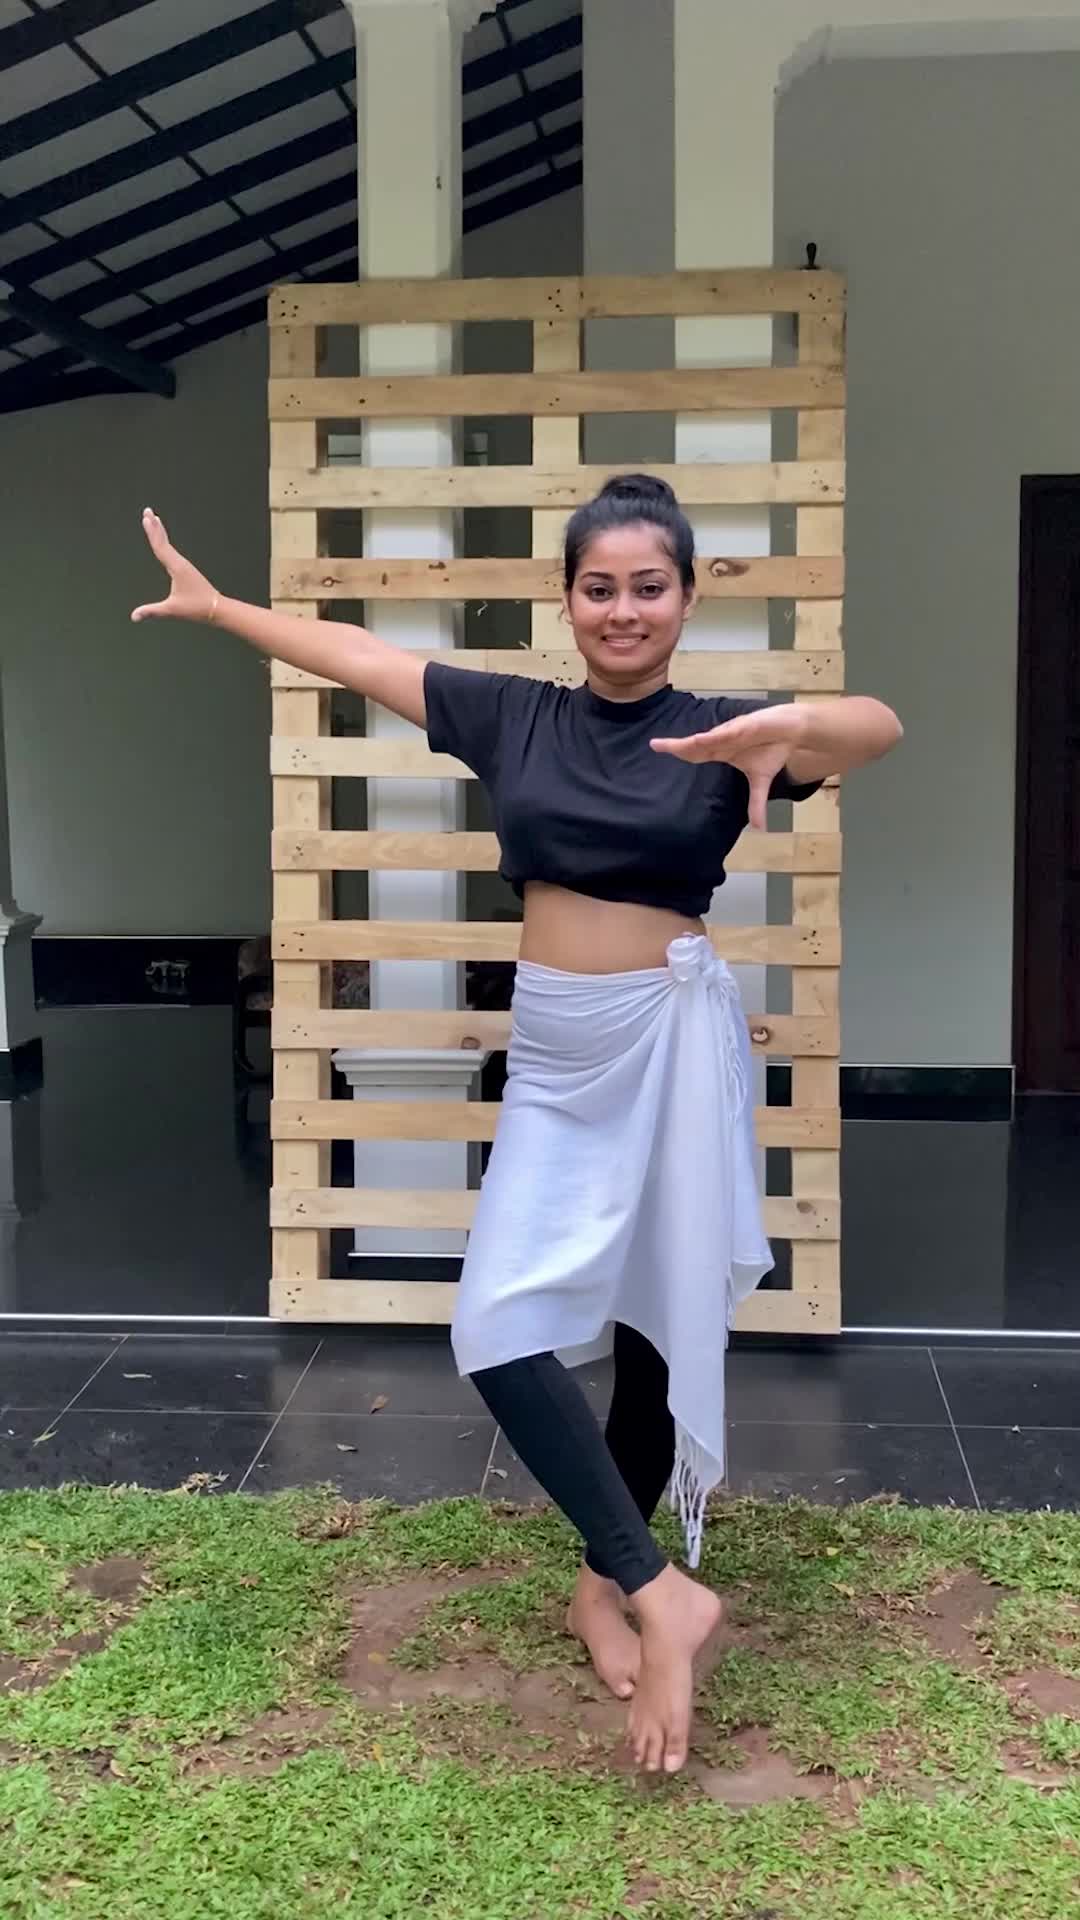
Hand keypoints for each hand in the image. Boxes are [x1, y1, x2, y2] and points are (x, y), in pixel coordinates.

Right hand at [131, 508, 218, 624]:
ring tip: (154, 519)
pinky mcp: (186, 569)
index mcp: (176, 567)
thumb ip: (152, 611)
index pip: (160, 546)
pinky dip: (166, 542)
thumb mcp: (172, 610)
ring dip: (160, 531)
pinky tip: (164, 542)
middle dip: (154, 525)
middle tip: (147, 510)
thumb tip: (133, 616)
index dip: (152, 532)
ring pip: (168, 544)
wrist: (216, 608)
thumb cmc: (196, 608)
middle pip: (164, 540)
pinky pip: (172, 551)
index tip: (146, 518)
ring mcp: (184, 565)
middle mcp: (180, 562)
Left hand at [650, 706, 808, 829]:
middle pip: (694, 745)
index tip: (658, 749)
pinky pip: (727, 732)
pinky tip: (702, 739)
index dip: (677, 751)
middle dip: (675, 746)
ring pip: (707, 738)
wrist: (792, 732)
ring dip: (690, 743)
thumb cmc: (773, 750)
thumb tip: (758, 828)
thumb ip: (756, 803)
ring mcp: (732, 732)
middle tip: (655, 746)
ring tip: (670, 745)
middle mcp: (722, 740)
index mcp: (722, 750)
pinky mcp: (745, 725)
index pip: (695, 753)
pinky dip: (715, 736)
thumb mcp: (762, 781)